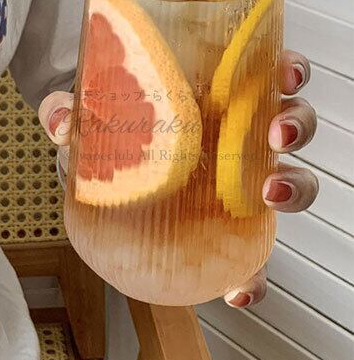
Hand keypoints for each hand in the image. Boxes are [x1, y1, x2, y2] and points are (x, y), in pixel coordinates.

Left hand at [38, 49, 317, 308]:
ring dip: (293, 187)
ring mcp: (233, 181)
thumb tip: (62, 124)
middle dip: (296, 125)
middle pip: (288, 123)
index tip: (284, 75)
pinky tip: (236, 288)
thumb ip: (65, 110)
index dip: (287, 71)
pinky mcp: (224, 229)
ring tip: (268, 195)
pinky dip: (253, 275)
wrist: (91, 169)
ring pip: (289, 180)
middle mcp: (232, 135)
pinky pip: (252, 254)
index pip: (261, 74)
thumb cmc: (102, 128)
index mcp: (207, 95)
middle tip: (275, 135)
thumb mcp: (82, 111)